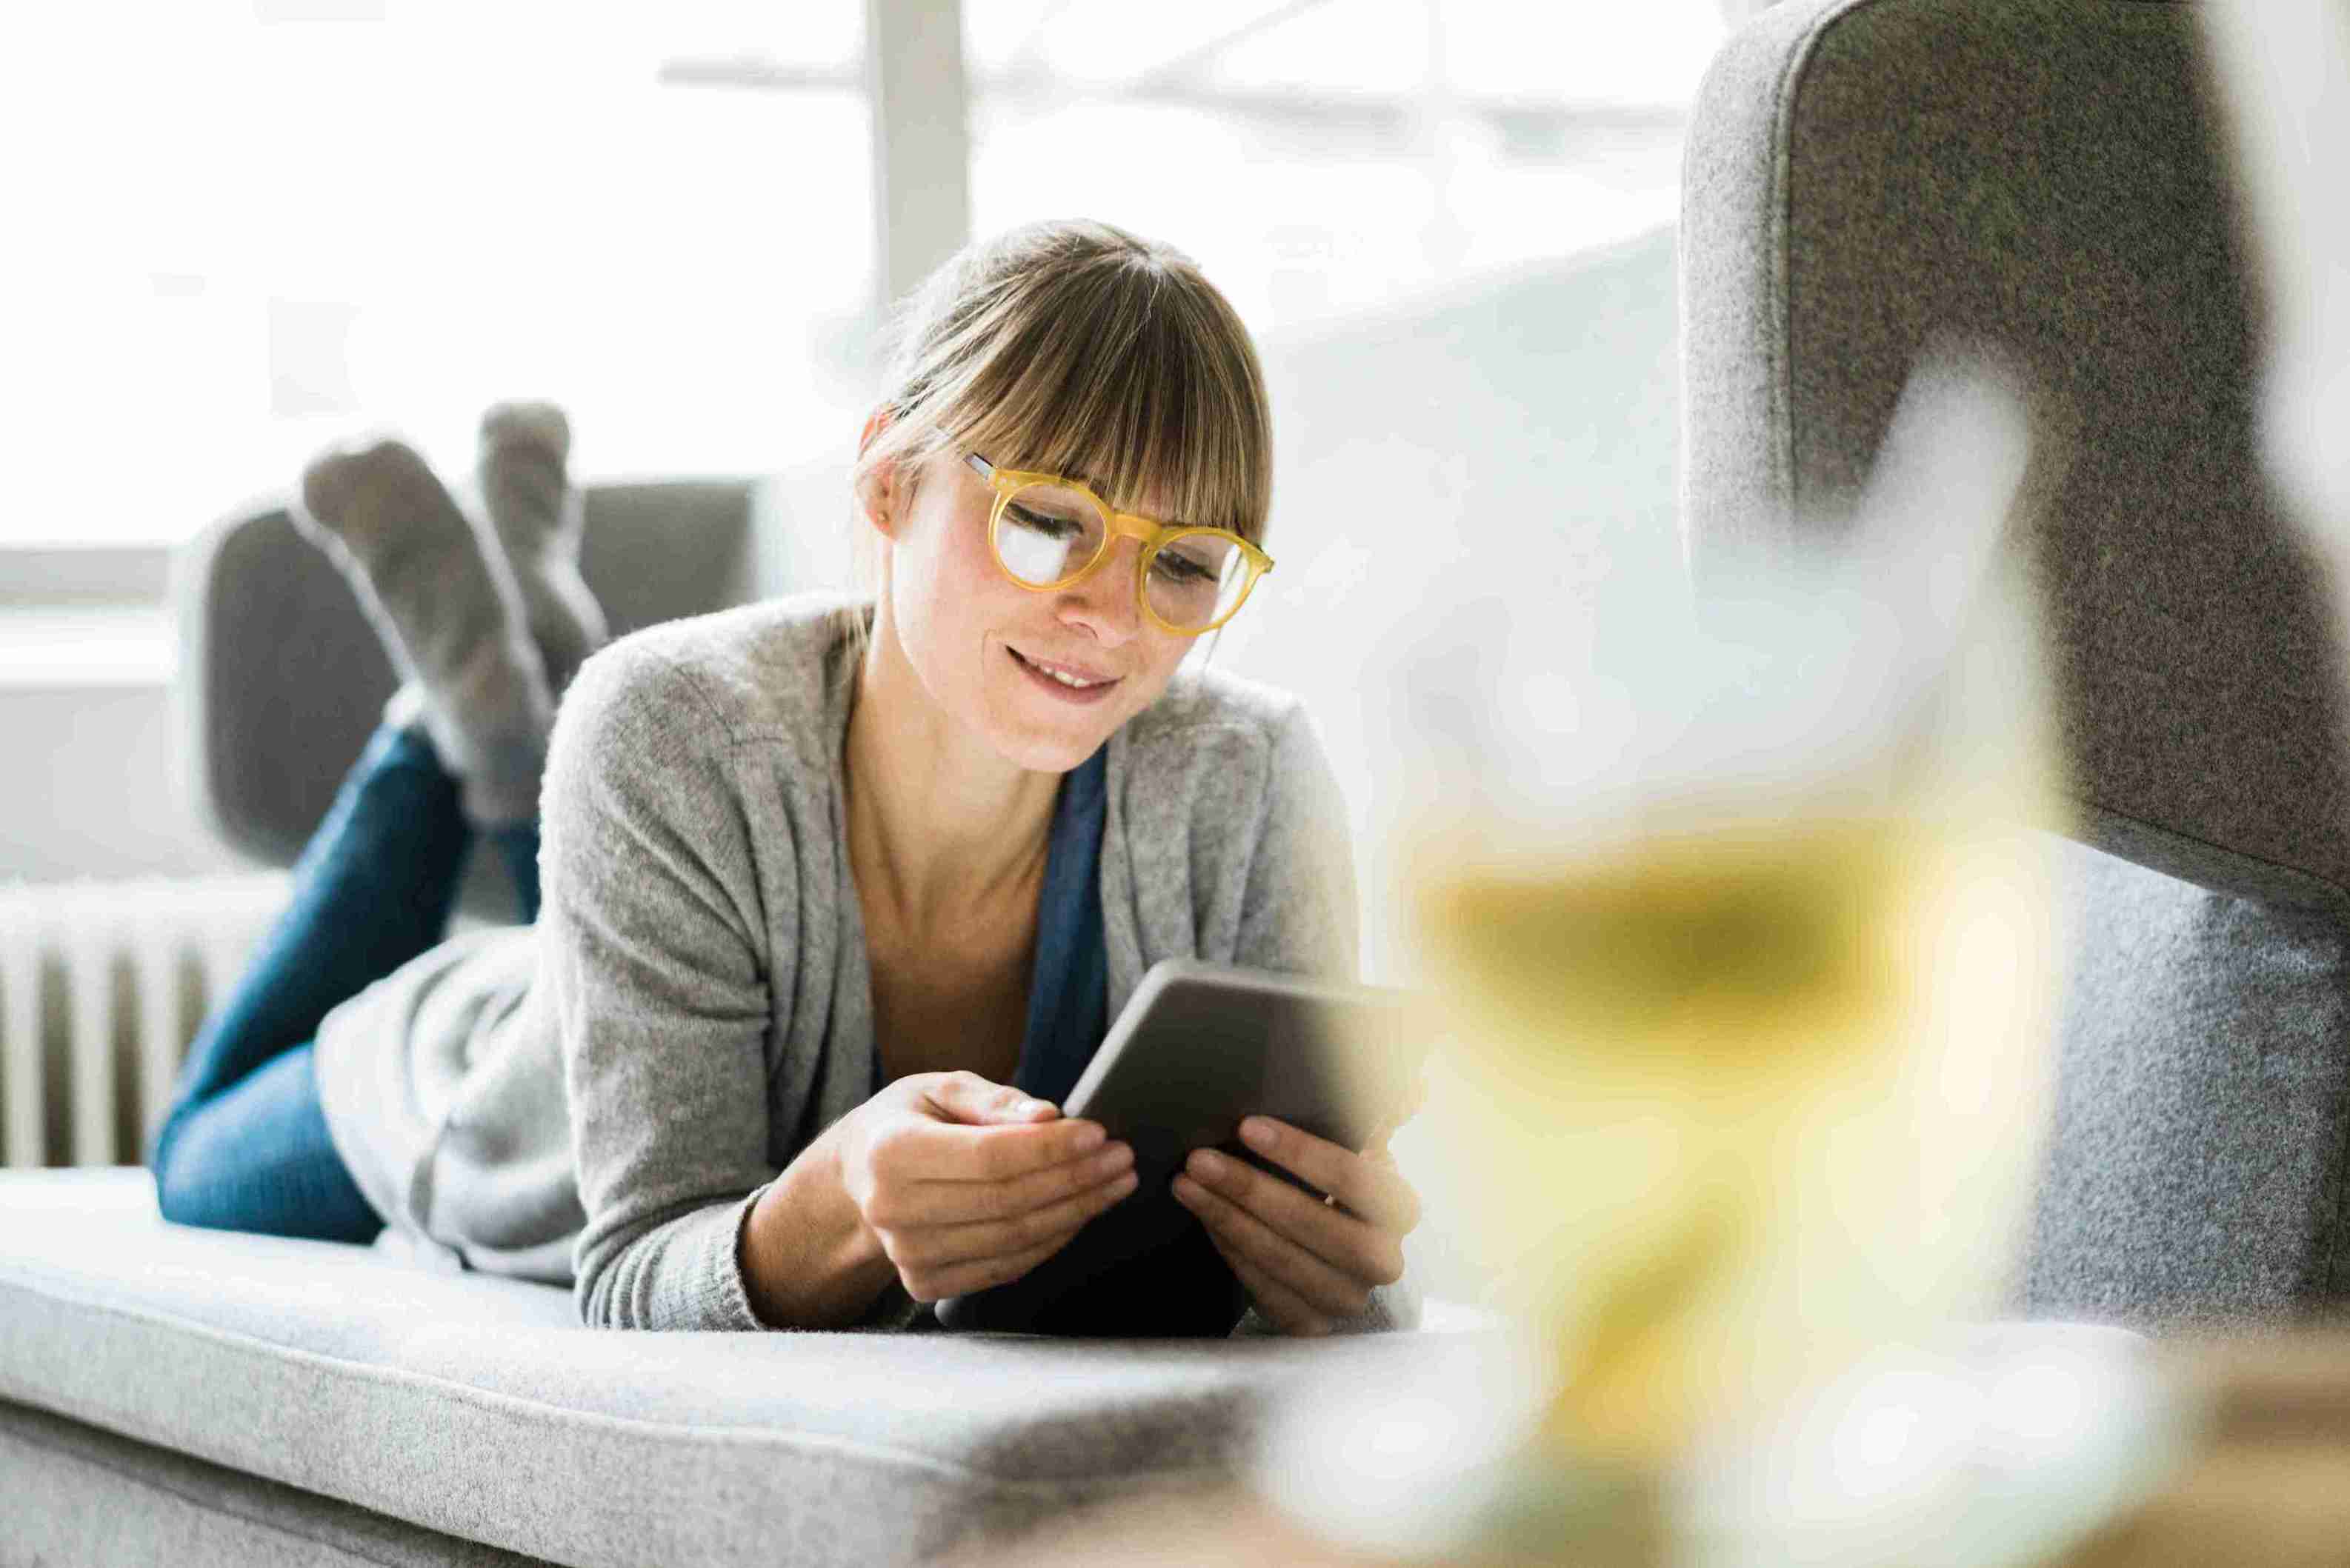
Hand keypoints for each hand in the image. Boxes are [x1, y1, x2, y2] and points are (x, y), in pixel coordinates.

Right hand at [829, 1071, 1137, 1302]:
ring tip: (1114, 1183)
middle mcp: (892, 1210)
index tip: (1098, 1134)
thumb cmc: (908, 1122)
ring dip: (1076, 1213)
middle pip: (1008, 1202)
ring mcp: (907, 1255)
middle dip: (1077, 1180)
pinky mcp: (925, 1284)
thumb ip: (994, 1100)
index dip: (1051, 1148)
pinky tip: (1080, 1213)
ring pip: (1013, 1240)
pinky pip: (1006, 1267)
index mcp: (891, 1152)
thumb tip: (1048, 1117)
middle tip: (1122, 1158)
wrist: (859, 1179)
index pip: (990, 1157)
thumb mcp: (941, 1088)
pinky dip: (1051, 1242)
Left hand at [1171, 1115, 1421, 1335]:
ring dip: (1230, 1220)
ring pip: (1286, 1263)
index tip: (1248, 1127)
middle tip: (1200, 1159)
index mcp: (1399, 1209)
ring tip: (1187, 1186)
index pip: (1356, 1181)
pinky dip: (1232, 1254)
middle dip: (1252, 1190)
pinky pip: (1268, 1293)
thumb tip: (1408, 1085)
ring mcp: (1348, 1299)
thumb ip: (1366, 1119)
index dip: (1302, 1154)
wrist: (1330, 1257)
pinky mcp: (1312, 1326)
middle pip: (1319, 1227)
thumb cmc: (1334, 1189)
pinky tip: (1207, 1221)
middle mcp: (1382, 1260)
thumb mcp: (1351, 1152)